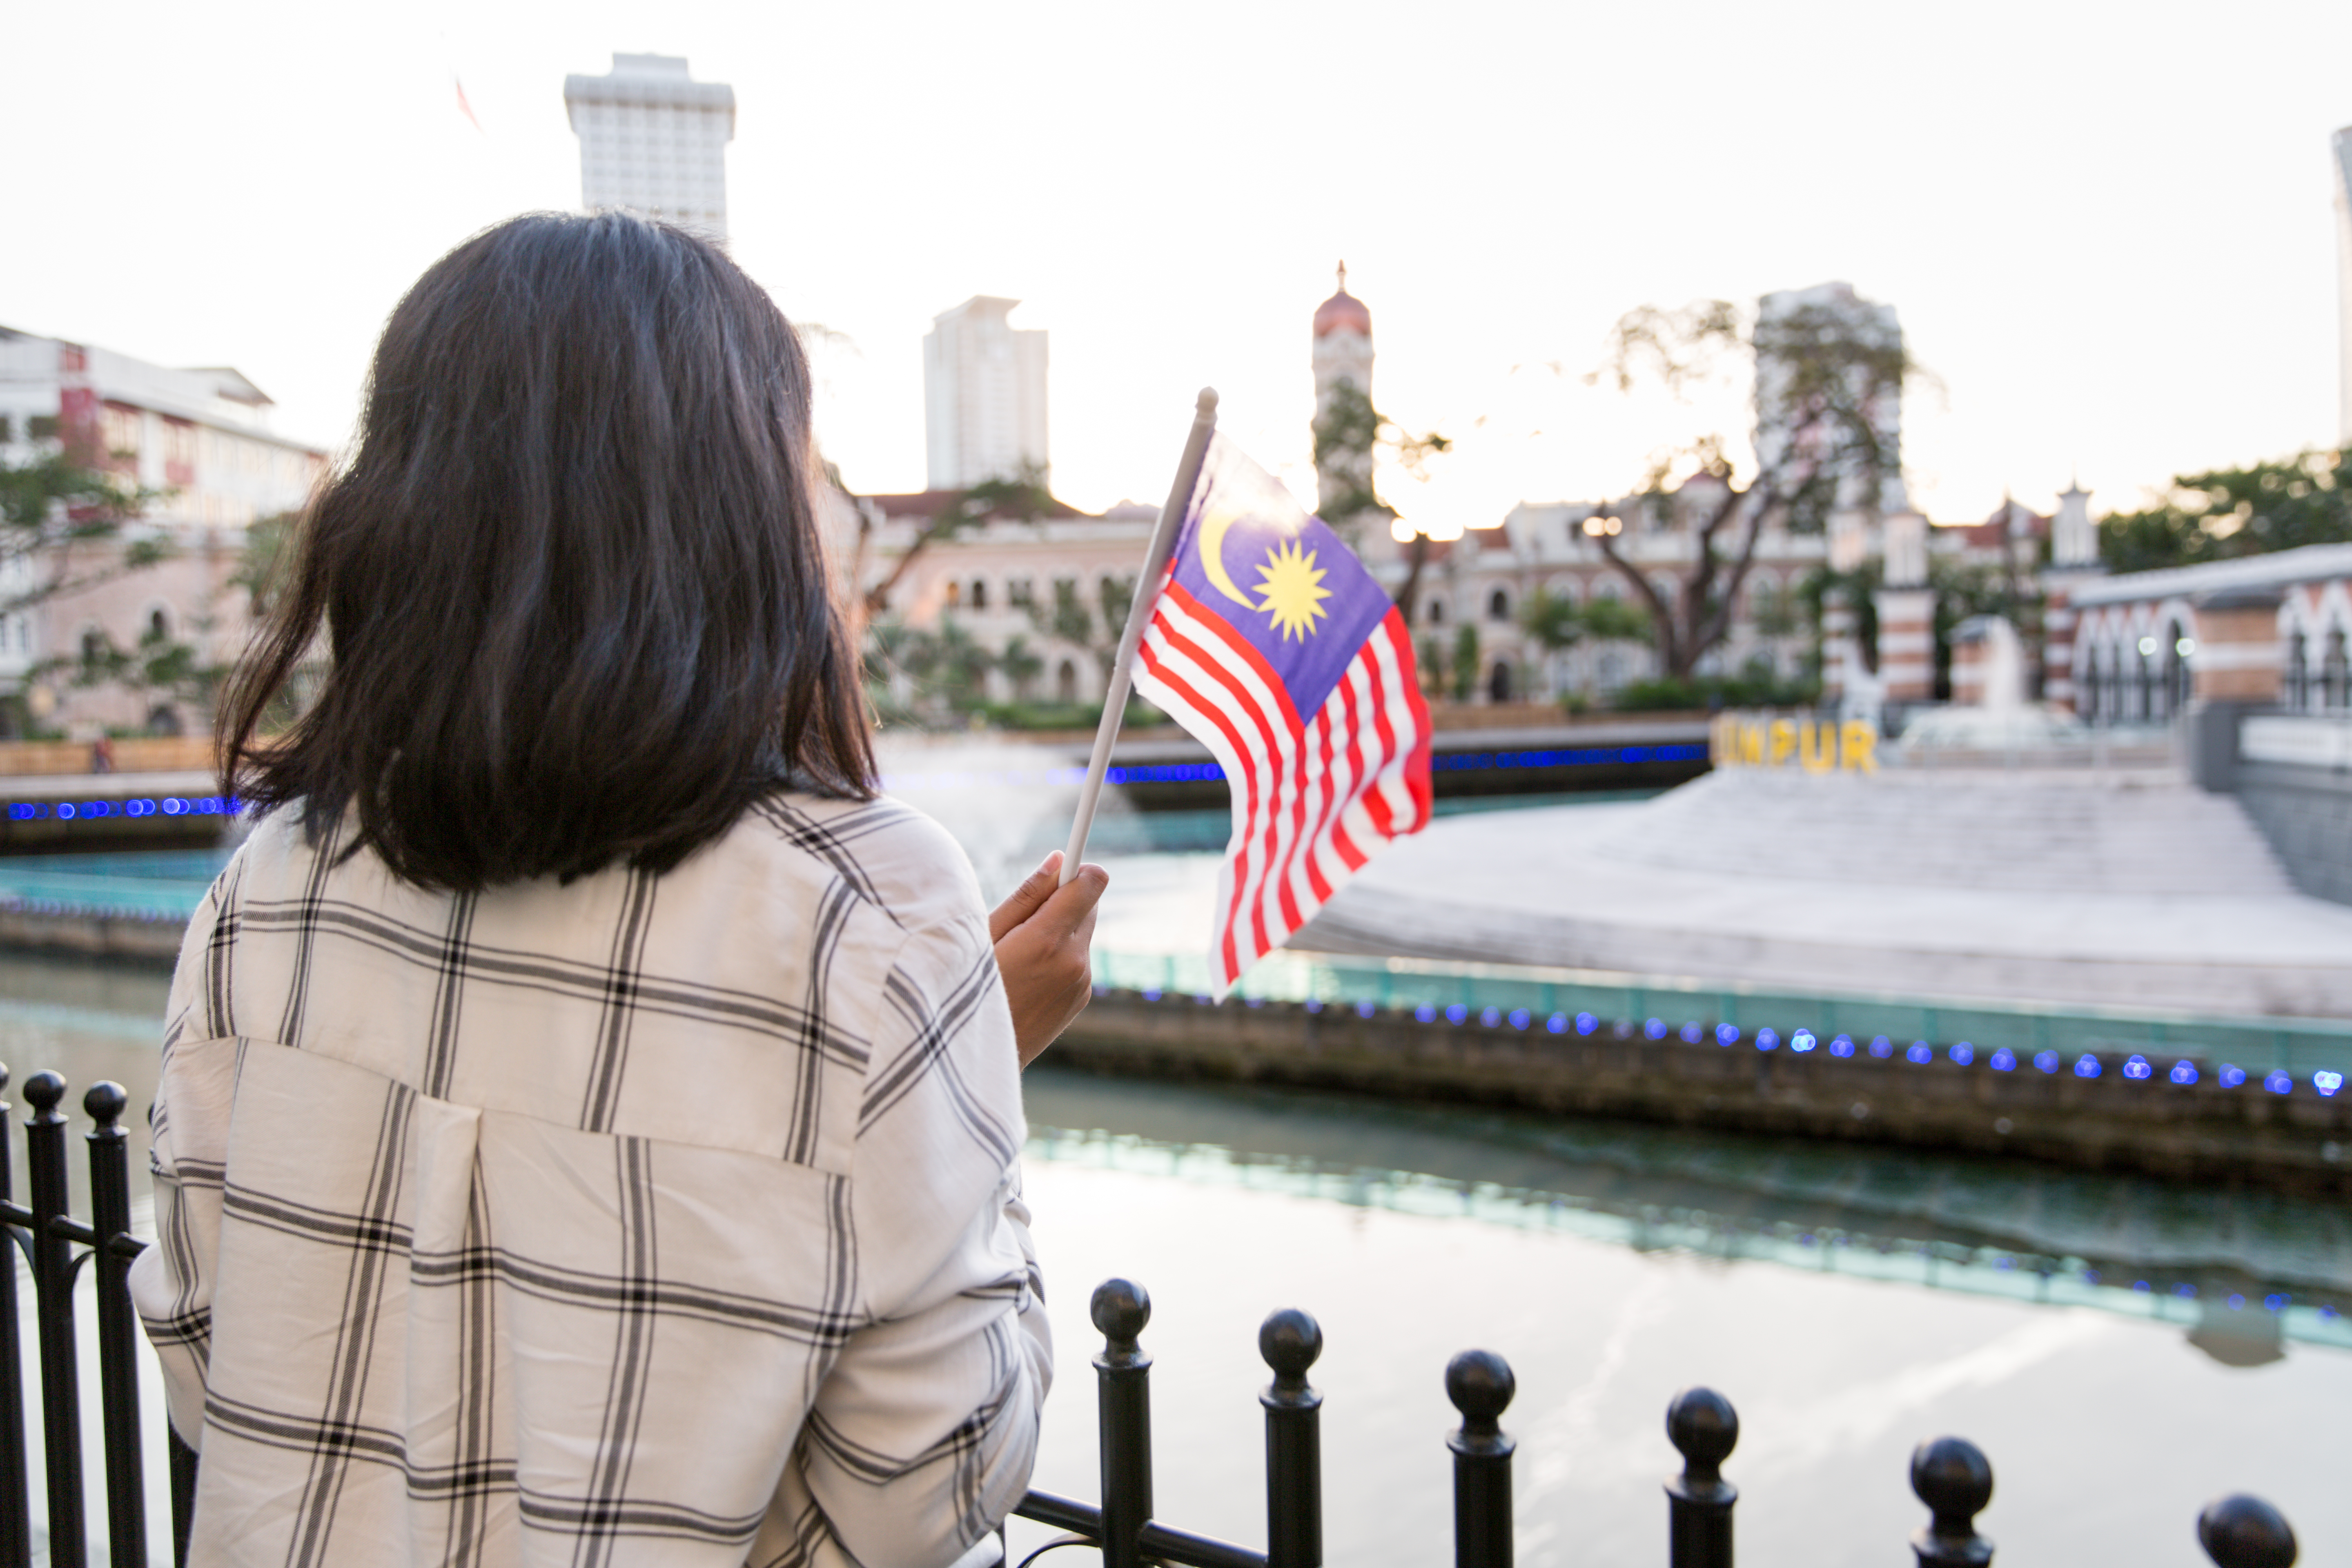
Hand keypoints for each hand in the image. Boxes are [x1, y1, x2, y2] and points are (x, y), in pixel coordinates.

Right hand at [988, 852, 1108, 1066]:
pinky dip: (1061, 958)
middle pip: (1088, 906)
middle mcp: (1074, 961)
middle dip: (1063, 901)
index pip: (1089, 884)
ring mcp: (1082, 983)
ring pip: (1082, 935)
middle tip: (1025, 917)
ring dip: (1060, 932)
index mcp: (1047, 941)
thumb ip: (1026, 897)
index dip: (1079, 869)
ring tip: (1020, 954)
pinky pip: (1079, 961)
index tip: (1065, 866)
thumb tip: (1059, 860)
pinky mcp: (1082, 999)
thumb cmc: (967, 990)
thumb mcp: (985, 937)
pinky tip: (1029, 976)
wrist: (976, 1058)